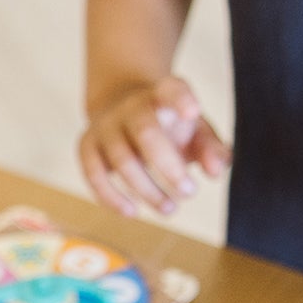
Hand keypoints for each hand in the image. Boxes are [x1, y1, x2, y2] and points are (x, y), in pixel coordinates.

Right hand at [79, 77, 231, 218]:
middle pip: (146, 133)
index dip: (181, 100)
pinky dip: (111, 197)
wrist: (121, 111)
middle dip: (169, 168)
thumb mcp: (194, 130)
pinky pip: (94, 175)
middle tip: (189, 193)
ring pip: (122, 161)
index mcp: (162, 94)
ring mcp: (105, 125)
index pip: (171, 90)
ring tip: (169, 209)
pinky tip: (132, 212)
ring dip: (147, 191)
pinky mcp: (87, 145)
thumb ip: (211, 148)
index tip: (194, 113)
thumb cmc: (168, 125)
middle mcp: (130, 106)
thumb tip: (216, 172)